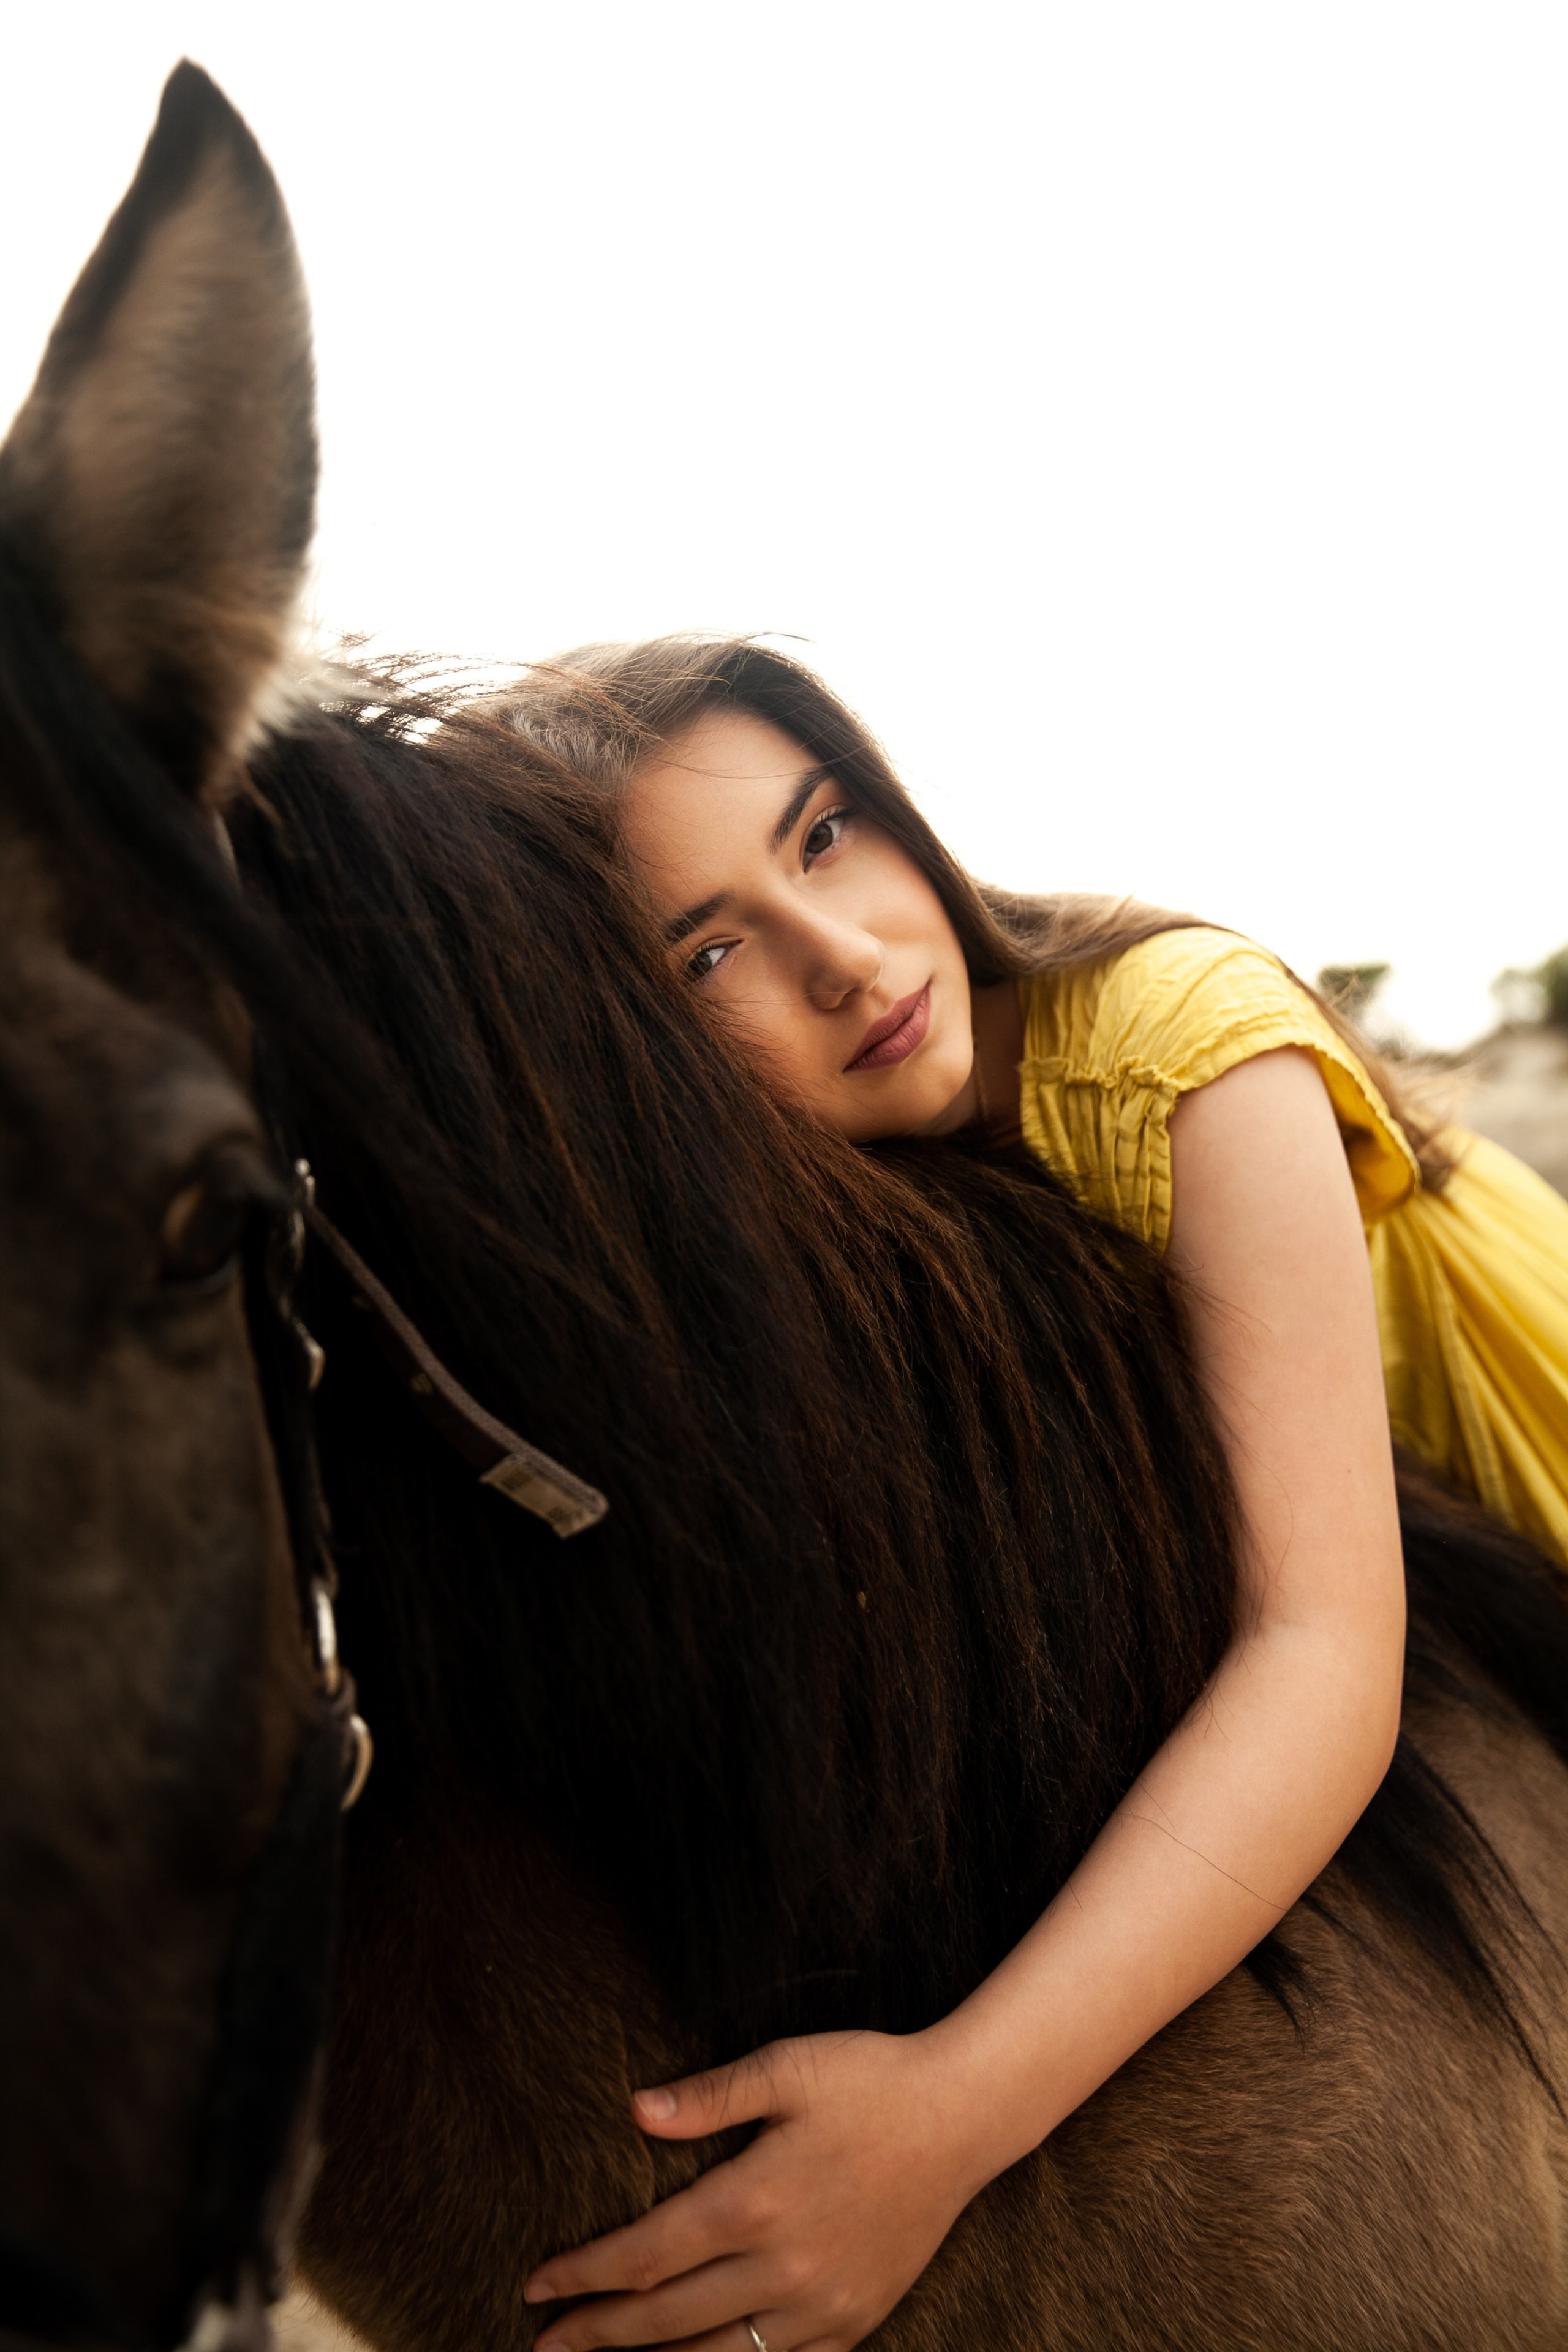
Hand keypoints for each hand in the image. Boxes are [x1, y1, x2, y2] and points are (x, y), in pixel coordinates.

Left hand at [522, 2028, 991, 2351]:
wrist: (964, 2117)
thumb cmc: (870, 2078)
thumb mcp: (787, 2065)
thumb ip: (708, 2095)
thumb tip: (634, 2112)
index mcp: (756, 2199)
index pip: (647, 2255)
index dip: (586, 2276)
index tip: (536, 2286)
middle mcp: (784, 2265)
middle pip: (668, 2318)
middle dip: (598, 2334)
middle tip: (543, 2345)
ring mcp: (823, 2302)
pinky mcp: (856, 2319)